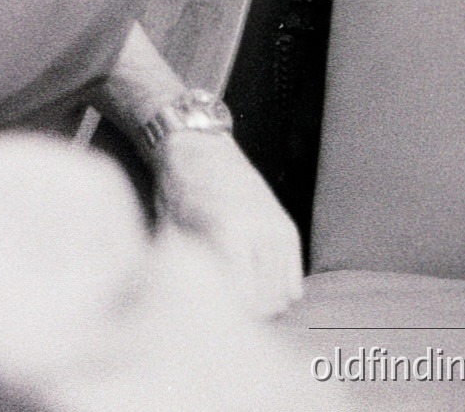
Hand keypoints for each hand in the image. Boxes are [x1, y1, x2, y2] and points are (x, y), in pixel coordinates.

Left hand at [149, 131, 303, 317]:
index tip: (211, 317)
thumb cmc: (176, 190)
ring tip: (237, 301)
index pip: (243, 299)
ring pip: (285, 294)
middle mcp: (260, 231)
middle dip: (246, 315)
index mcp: (229, 233)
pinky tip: (254, 286)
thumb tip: (194, 308)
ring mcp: (276, 228)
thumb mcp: (171, 230)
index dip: (228, 317)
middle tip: (223, 312)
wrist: (198, 147)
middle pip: (268, 303)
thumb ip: (190, 270)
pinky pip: (293, 277)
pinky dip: (278, 289)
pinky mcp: (286, 227)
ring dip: (264, 305)